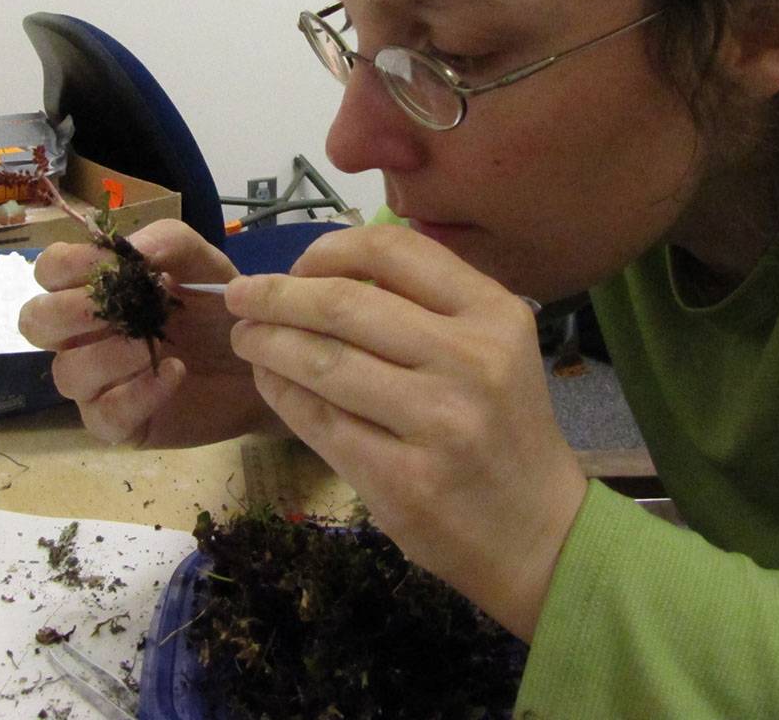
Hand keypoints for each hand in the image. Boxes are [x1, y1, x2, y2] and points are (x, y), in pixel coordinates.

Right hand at [18, 219, 280, 446]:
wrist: (262, 361)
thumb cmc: (222, 310)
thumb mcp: (205, 263)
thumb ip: (170, 242)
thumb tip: (134, 250)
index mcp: (96, 291)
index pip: (51, 271)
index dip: (70, 264)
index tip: (115, 265)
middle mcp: (85, 336)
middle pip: (36, 322)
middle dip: (71, 312)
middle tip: (121, 310)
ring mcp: (98, 382)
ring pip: (67, 371)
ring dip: (109, 354)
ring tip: (156, 345)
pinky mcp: (121, 422)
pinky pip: (105, 413)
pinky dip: (138, 392)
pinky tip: (176, 373)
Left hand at [225, 224, 587, 641]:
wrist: (537, 529)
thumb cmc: (505, 425)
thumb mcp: (494, 346)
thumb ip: (428, 306)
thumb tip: (325, 275)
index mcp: (494, 313)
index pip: (394, 250)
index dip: (330, 250)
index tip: (299, 266)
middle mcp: (470, 358)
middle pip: (345, 304)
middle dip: (277, 295)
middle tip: (242, 296)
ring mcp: (438, 422)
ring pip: (324, 362)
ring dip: (268, 343)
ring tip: (247, 337)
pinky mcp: (403, 480)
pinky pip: (321, 422)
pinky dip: (282, 394)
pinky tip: (269, 382)